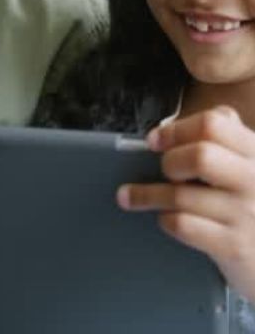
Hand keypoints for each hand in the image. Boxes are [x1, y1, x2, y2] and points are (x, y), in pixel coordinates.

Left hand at [117, 107, 254, 298]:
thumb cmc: (253, 203)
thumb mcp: (249, 164)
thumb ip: (225, 138)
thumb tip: (175, 125)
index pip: (213, 124)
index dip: (176, 129)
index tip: (154, 139)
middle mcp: (254, 179)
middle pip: (200, 156)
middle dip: (171, 161)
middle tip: (163, 171)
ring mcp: (246, 214)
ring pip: (182, 195)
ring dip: (147, 194)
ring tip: (128, 196)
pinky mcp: (234, 246)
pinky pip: (184, 225)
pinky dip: (166, 219)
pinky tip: (165, 218)